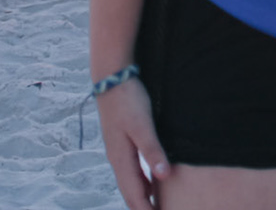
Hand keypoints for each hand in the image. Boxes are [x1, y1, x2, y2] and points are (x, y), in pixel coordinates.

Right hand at [97, 78, 170, 209]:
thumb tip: (164, 176)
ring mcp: (117, 151)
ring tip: (156, 205)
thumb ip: (153, 150)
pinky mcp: (121, 142)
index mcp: (121, 159)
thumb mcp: (143, 125)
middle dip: (142, 207)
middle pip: (130, 192)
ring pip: (130, 182)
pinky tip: (153, 183)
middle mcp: (117, 159)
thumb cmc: (129, 100)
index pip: (134, 194)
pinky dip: (142, 182)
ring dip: (142, 196)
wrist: (111, 78)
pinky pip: (131, 170)